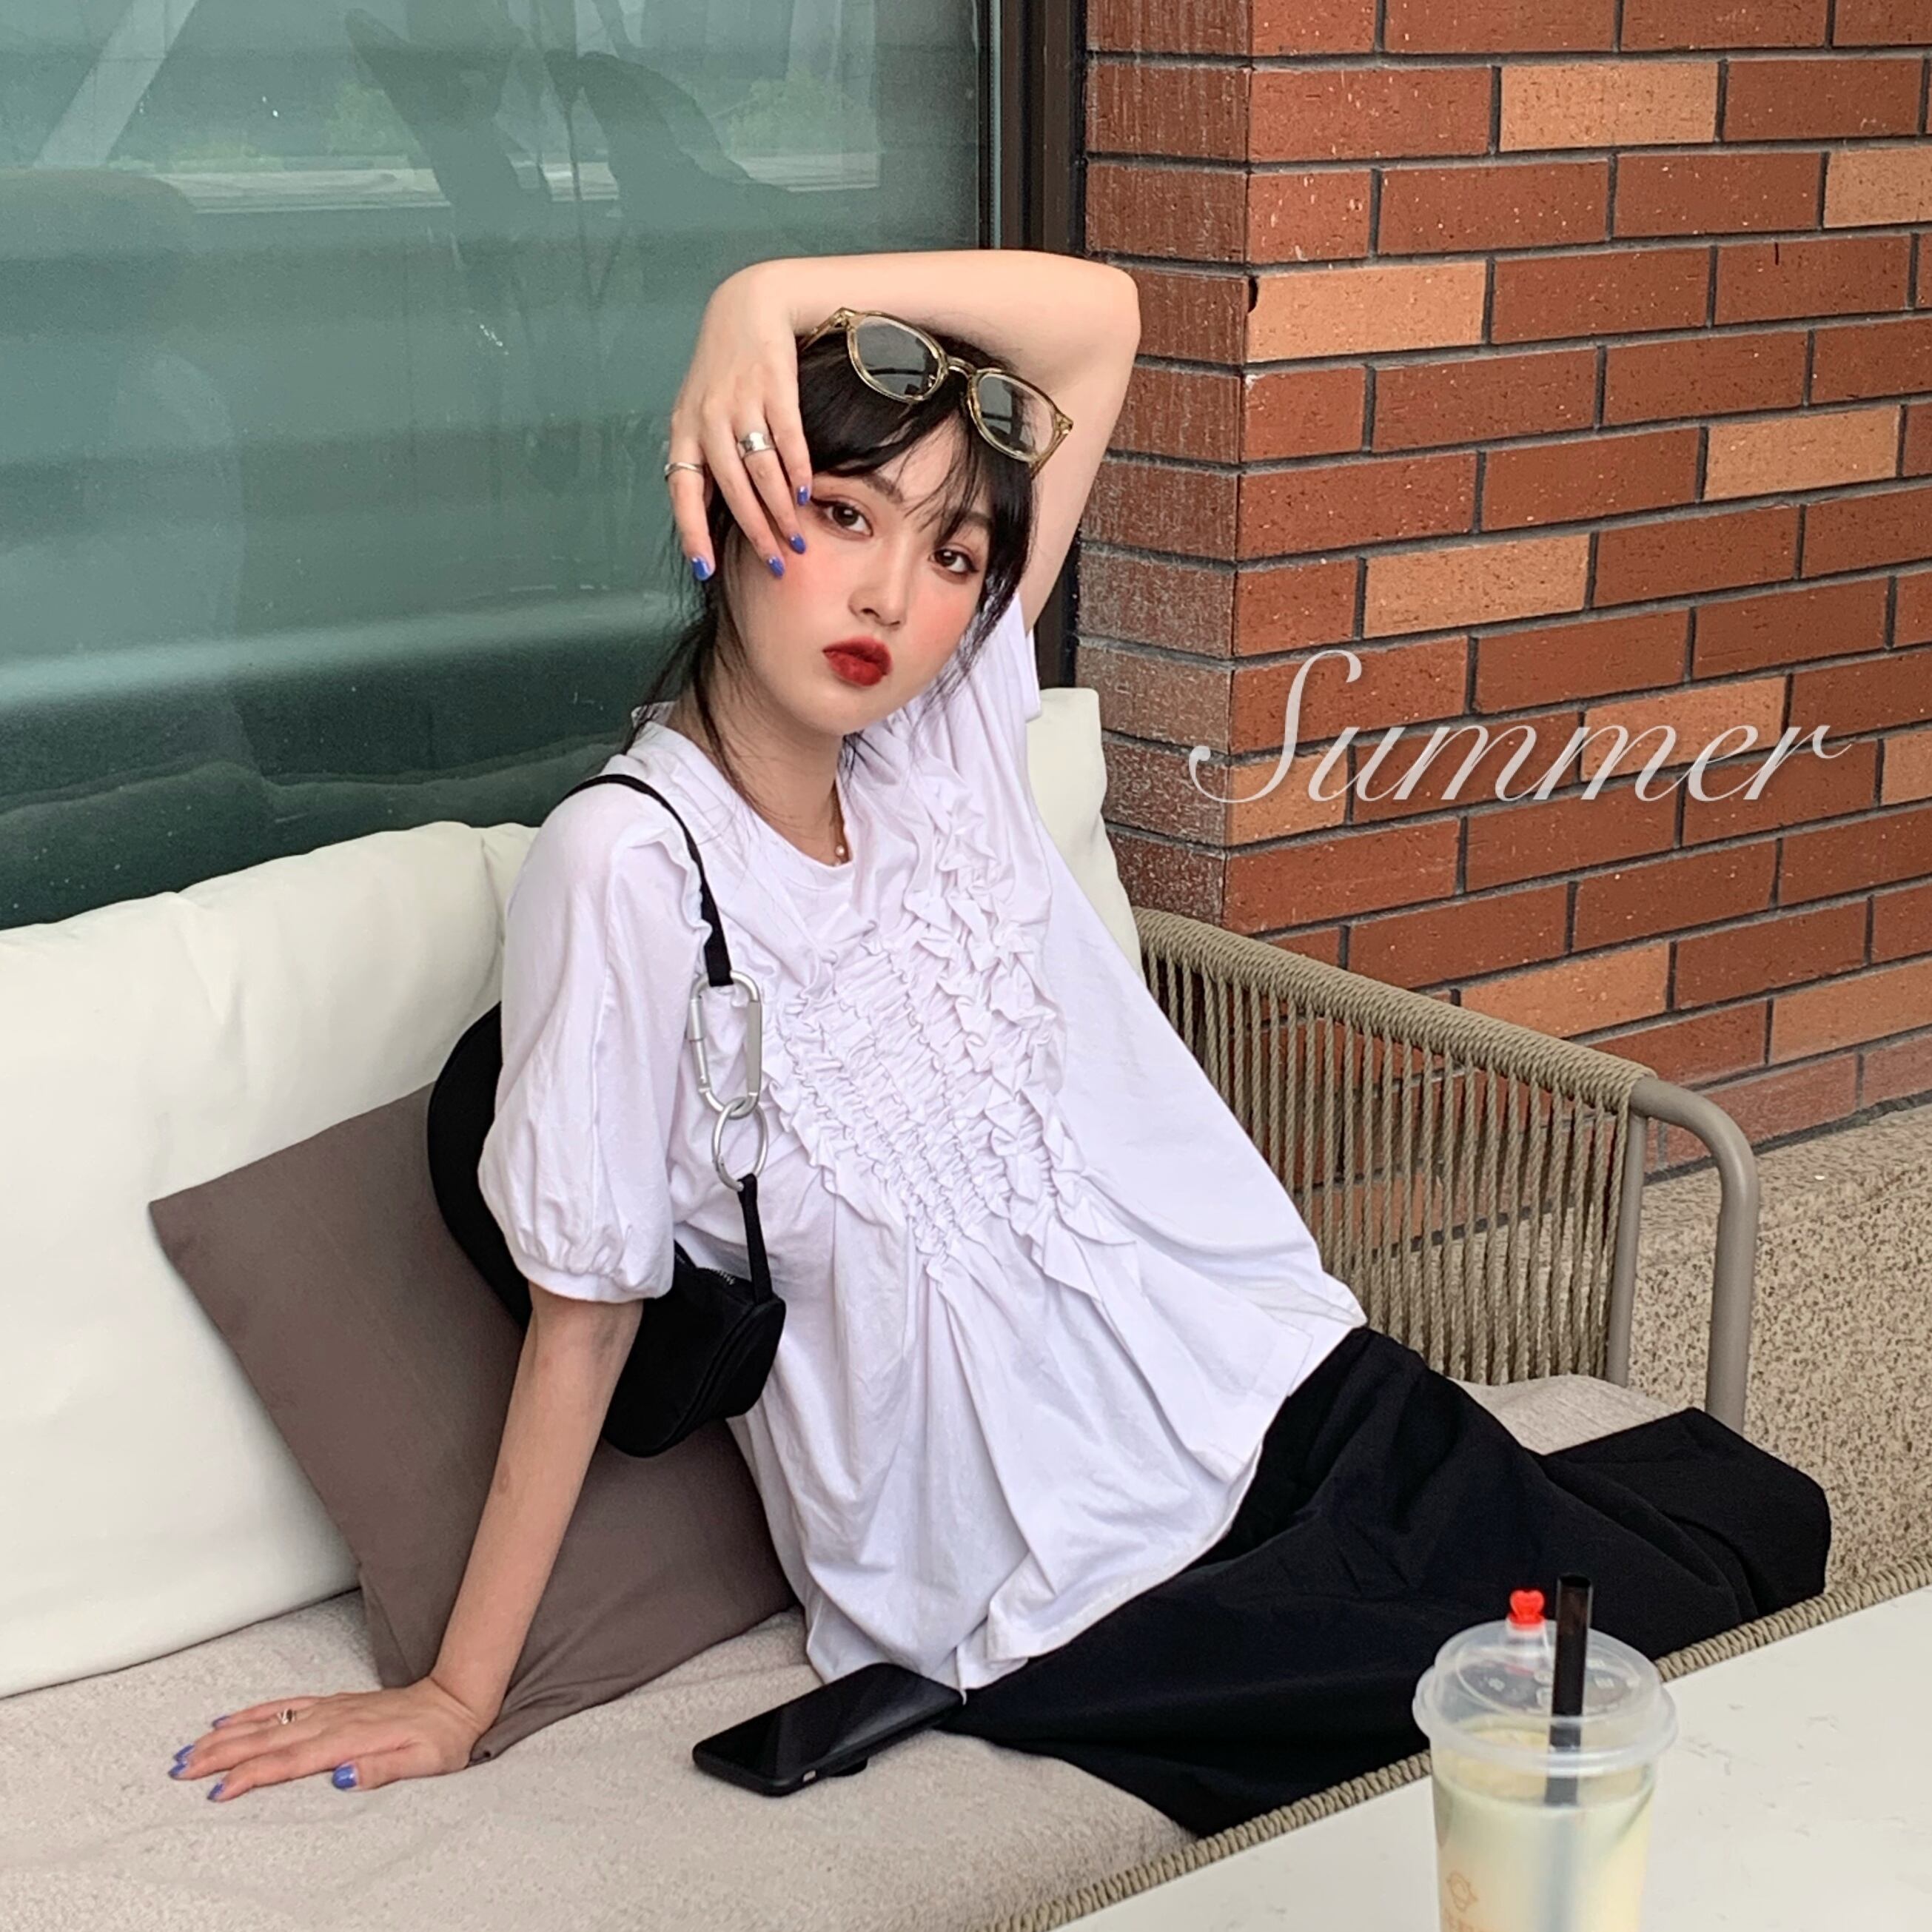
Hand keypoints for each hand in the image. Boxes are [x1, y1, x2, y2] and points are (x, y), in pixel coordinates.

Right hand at [168, 1675, 491, 1801]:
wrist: (456, 1701)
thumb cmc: (441, 1739)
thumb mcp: (422, 1763)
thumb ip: (381, 1771)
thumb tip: (342, 1780)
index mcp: (349, 1739)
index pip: (288, 1761)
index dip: (249, 1777)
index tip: (217, 1793)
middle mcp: (333, 1720)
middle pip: (266, 1739)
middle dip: (220, 1755)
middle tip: (179, 1770)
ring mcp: (330, 1708)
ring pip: (268, 1721)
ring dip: (227, 1734)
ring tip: (189, 1748)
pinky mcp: (333, 1703)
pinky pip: (285, 1704)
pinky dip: (253, 1712)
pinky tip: (229, 1719)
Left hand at [665, 263, 813, 579]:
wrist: (748, 305)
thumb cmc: (725, 368)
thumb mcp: (700, 410)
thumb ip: (703, 457)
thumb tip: (706, 513)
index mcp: (685, 430)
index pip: (684, 491)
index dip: (693, 532)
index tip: (705, 570)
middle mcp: (708, 418)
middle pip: (732, 489)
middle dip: (755, 532)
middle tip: (775, 563)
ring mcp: (741, 401)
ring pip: (761, 470)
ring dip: (781, 510)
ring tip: (796, 539)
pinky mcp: (773, 385)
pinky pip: (787, 438)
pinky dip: (797, 470)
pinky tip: (805, 494)